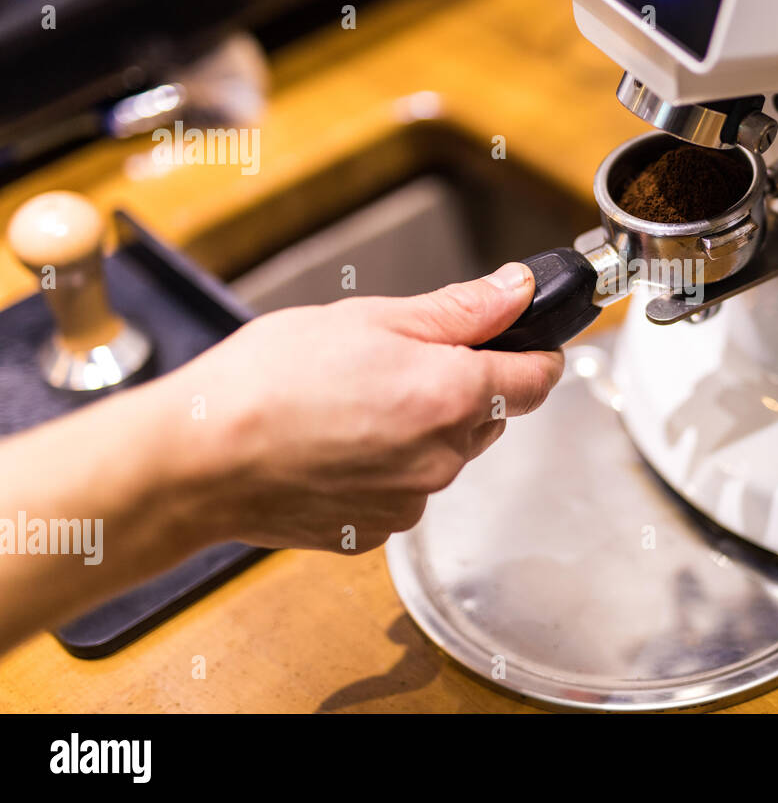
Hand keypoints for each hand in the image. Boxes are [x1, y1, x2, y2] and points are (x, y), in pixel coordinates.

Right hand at [153, 262, 562, 552]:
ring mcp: (412, 501)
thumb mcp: (371, 317)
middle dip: (461, 387)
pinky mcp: (376, 530)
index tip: (523, 342)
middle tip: (397, 363)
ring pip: (444, 454)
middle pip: (488, 416)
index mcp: (453, 396)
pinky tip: (337, 446)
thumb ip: (460, 310)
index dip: (534, 353)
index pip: (537, 379)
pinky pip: (404, 491)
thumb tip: (518, 290)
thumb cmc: (270, 381)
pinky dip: (385, 468)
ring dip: (421, 429)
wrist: (197, 459)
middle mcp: (444, 457)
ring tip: (353, 404)